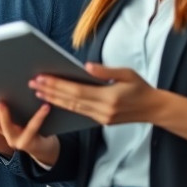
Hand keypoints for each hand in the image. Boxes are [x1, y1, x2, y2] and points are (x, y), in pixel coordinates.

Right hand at [0, 91, 59, 165]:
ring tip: (1, 104)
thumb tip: (2, 83)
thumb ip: (9, 106)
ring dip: (3, 116)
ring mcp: (15, 140)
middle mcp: (4, 134)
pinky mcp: (28, 143)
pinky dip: (38, 117)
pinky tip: (45, 106)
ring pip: (6, 128)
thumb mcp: (18, 118)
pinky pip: (32, 128)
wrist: (44, 149)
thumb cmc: (30, 128)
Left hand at [30, 63, 159, 124]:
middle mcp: (103, 110)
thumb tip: (86, 66)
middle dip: (50, 91)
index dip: (57, 85)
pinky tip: (54, 100)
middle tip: (33, 83)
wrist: (154, 109)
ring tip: (38, 91)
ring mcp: (101, 117)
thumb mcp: (127, 73)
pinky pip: (79, 112)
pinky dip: (65, 105)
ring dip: (54, 99)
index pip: (77, 91)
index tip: (42, 78)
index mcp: (109, 97)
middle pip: (70, 100)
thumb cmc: (140, 87)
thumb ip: (105, 71)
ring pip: (72, 108)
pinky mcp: (101, 121)